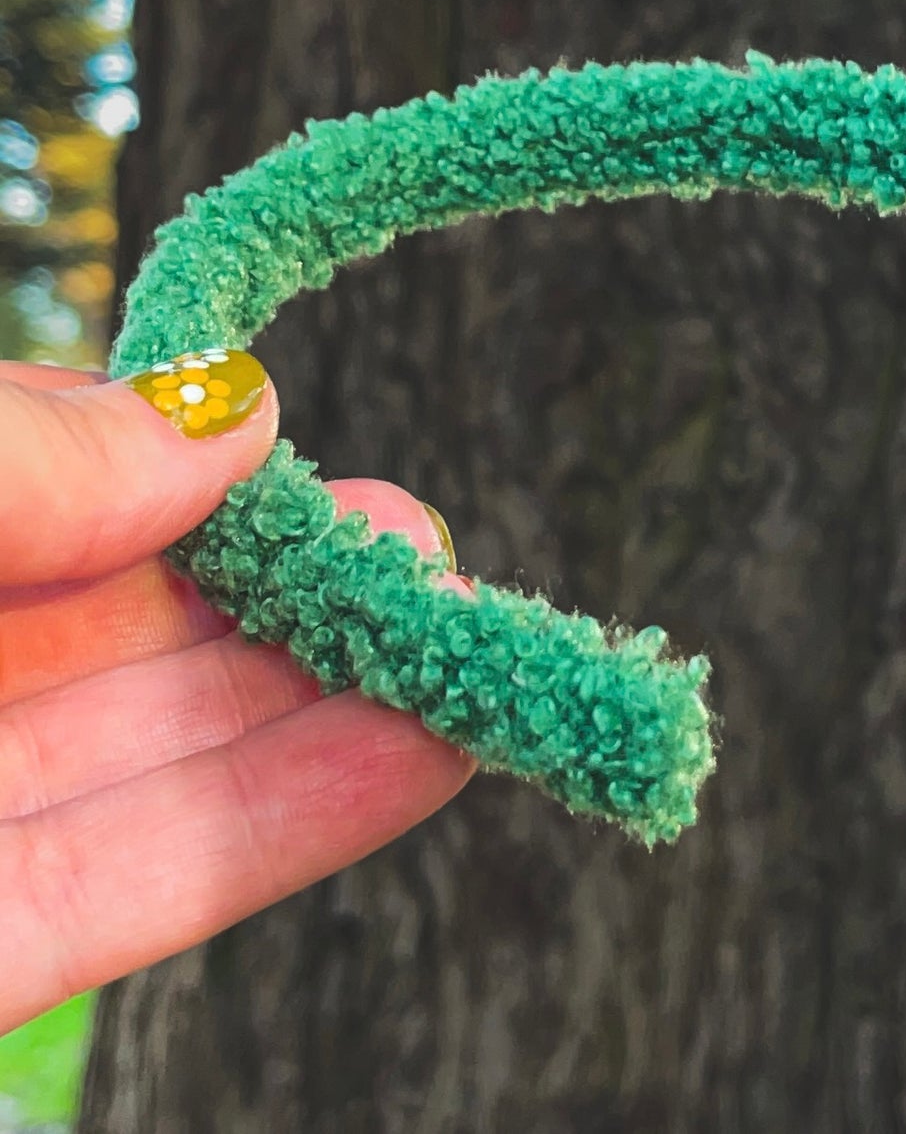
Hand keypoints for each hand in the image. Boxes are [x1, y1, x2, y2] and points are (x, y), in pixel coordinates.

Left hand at [0, 356, 473, 1033]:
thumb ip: (26, 459)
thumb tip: (228, 408)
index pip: (56, 492)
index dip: (182, 470)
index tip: (290, 450)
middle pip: (135, 635)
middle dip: (292, 591)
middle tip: (424, 557)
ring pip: (171, 761)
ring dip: (338, 704)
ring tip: (472, 648)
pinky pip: (153, 887)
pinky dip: (301, 824)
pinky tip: (428, 755)